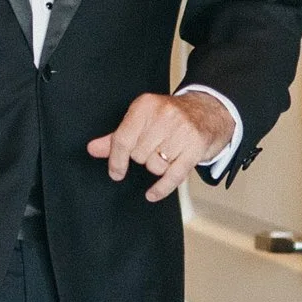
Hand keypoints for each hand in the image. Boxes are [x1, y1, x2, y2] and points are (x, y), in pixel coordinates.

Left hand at [87, 91, 234, 202]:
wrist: (208, 110)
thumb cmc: (169, 117)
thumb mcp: (141, 119)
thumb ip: (117, 137)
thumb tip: (93, 149)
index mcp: (145, 106)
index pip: (122, 139)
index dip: (116, 160)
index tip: (115, 172)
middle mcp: (164, 116)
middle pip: (139, 155)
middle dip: (142, 158)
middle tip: (153, 149)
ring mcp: (183, 131)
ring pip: (155, 166)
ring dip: (156, 167)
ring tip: (165, 154)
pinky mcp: (197, 147)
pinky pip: (174, 175)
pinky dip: (161, 188)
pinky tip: (152, 194)